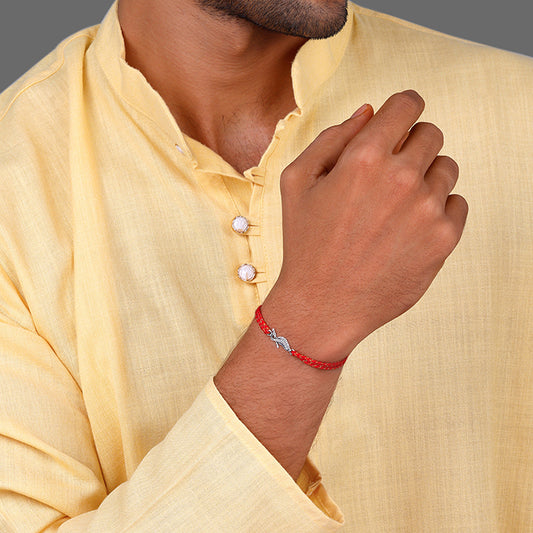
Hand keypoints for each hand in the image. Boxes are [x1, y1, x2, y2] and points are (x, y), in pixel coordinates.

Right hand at [262, 90, 467, 361]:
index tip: (398, 122)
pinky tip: (408, 228)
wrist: (323, 305)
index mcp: (364, 158)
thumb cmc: (306, 243)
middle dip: (411, 145)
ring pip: (447, 167)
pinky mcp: (444, 239)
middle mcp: (402, 178)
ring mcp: (428, 209)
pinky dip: (437, 209)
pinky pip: (457, 203)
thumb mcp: (297, 182)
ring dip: (425, 177)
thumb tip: (368, 111)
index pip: (407, 104)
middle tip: (388, 174)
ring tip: (395, 206)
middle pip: (431, 133)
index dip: (401, 109)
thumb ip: (332, 138)